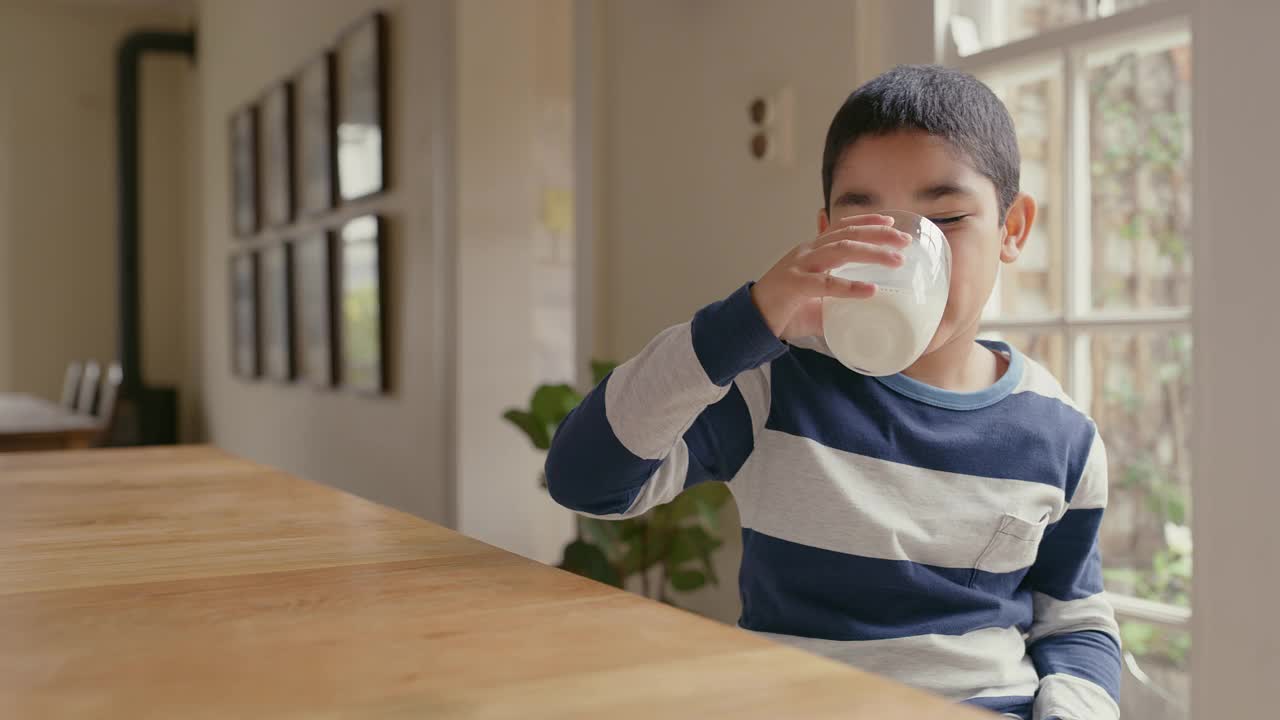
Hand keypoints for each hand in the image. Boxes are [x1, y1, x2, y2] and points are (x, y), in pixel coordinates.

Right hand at [750, 214, 909, 340]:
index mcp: (810, 251)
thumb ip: (838, 300)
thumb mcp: (815, 299)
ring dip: (871, 253)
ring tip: (895, 261)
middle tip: (904, 240)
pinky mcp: (794, 286)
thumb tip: (865, 311)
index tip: (890, 220)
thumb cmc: (783, 309)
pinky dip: (849, 287)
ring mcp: (799, 266)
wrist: (750, 320)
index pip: (840, 227)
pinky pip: (825, 284)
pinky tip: (870, 291)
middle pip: (846, 234)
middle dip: (878, 234)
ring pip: (840, 251)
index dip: (865, 220)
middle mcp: (806, 252)